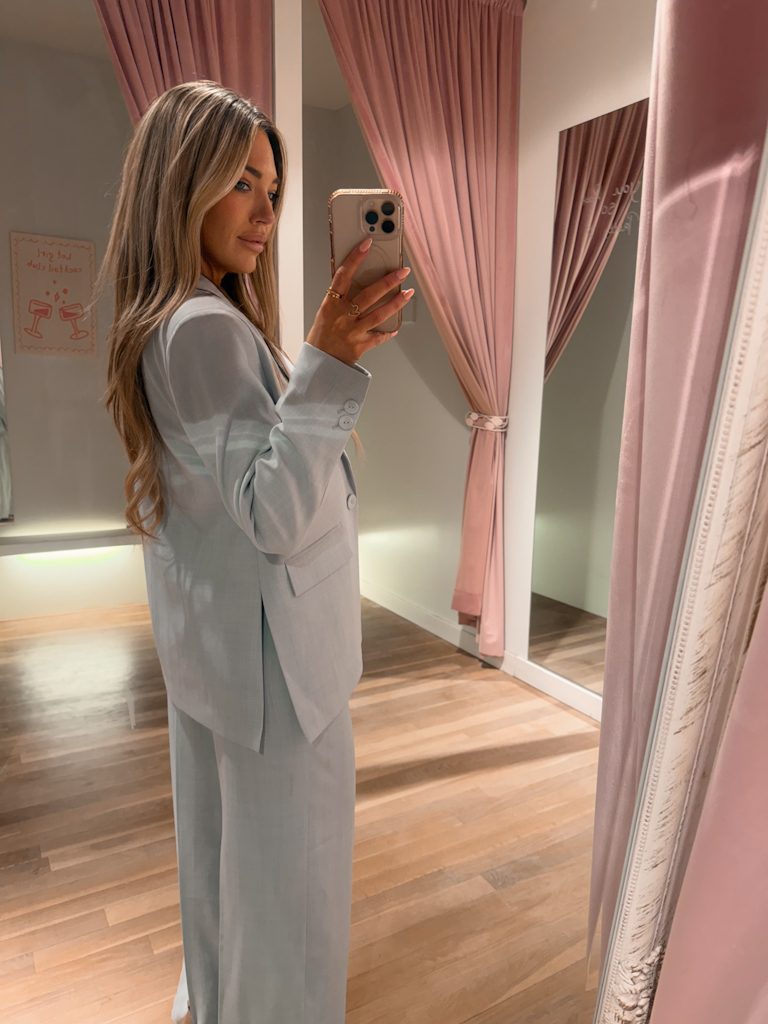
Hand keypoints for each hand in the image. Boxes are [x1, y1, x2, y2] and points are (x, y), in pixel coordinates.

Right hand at [306, 239, 413, 365]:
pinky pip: (377, 337)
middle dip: (388, 281)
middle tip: (403, 271)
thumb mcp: (325, 313)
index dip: (355, 258)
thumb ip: (339, 299)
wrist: (318, 364)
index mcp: (330, 305)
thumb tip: (358, 282)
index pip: (343, 276)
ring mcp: (352, 332)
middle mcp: (342, 317)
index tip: (367, 244)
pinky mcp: (360, 346)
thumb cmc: (321, 336)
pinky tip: (395, 328)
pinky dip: (387, 333)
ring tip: (408, 292)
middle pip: (369, 295)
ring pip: (378, 314)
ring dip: (396, 303)